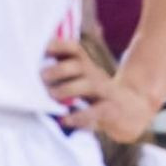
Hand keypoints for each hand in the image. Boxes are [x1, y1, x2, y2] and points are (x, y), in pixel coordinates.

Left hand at [42, 38, 161, 142]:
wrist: (133, 112)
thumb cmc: (98, 98)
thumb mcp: (83, 83)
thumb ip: (62, 77)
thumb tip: (32, 75)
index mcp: (87, 68)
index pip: (74, 50)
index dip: (59, 46)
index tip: (43, 49)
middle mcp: (96, 76)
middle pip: (80, 65)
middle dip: (59, 69)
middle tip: (41, 77)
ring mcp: (105, 93)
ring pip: (89, 85)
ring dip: (67, 89)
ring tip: (52, 95)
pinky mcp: (111, 110)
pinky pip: (96, 111)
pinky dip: (79, 116)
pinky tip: (65, 120)